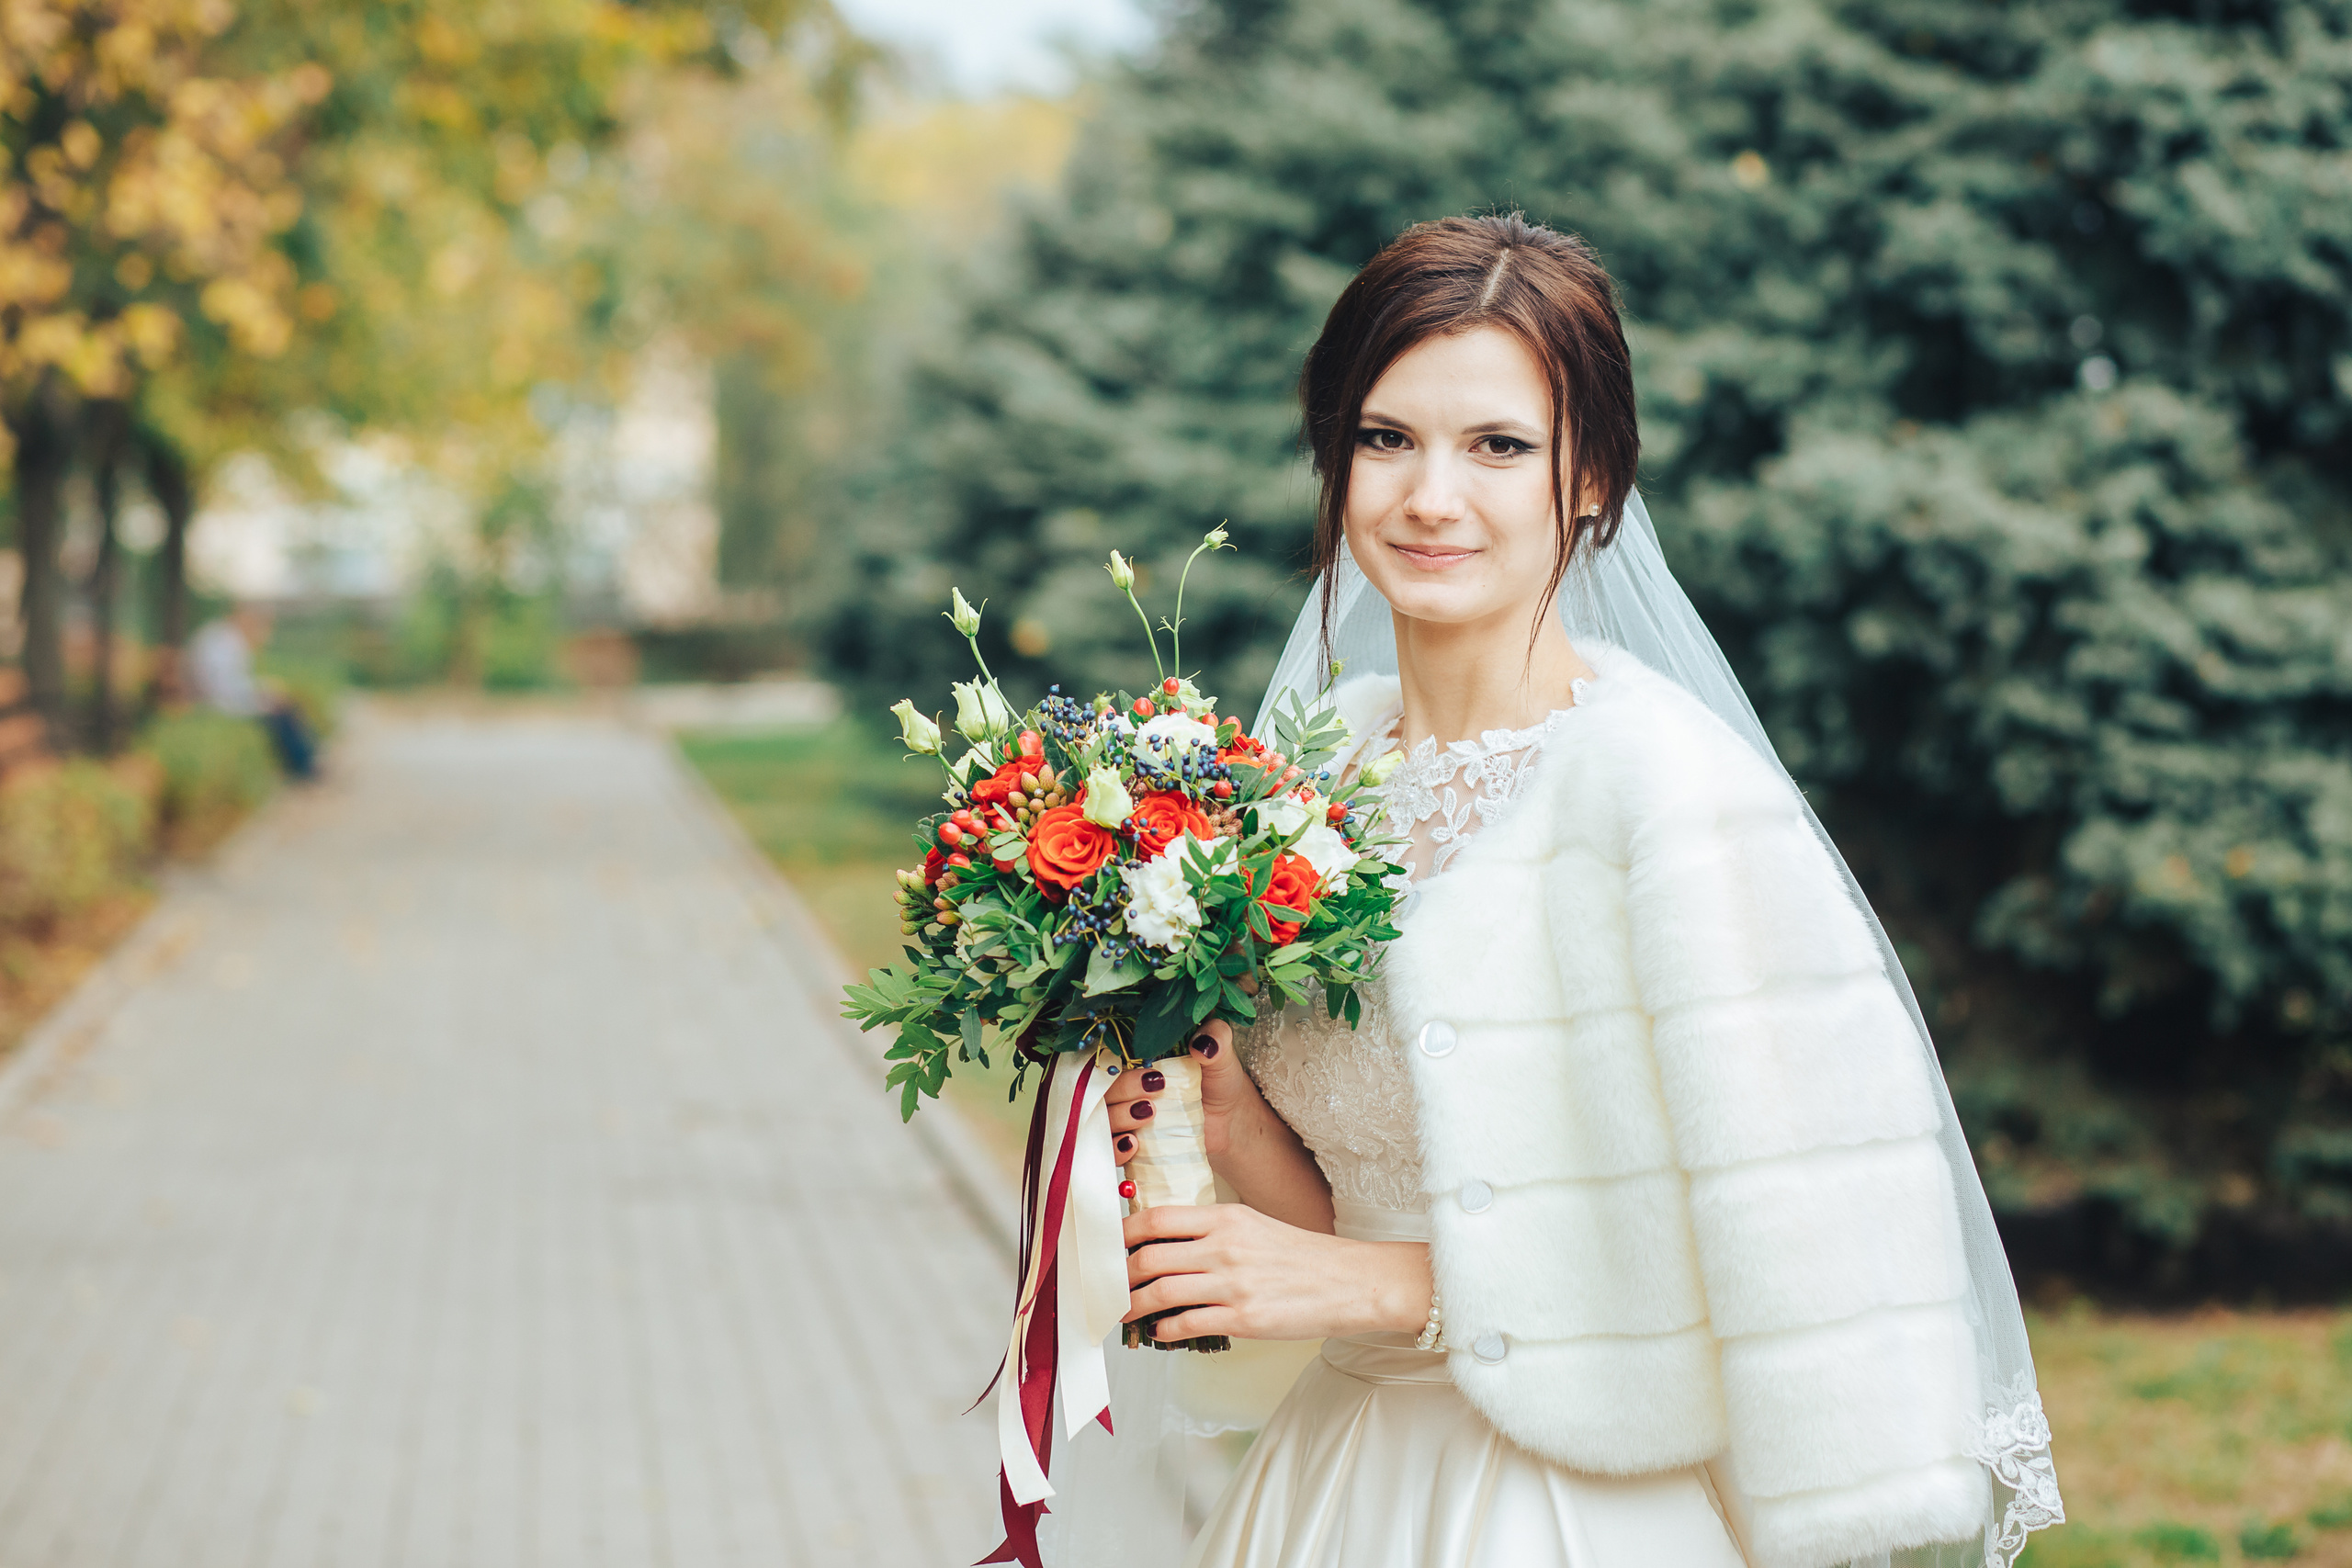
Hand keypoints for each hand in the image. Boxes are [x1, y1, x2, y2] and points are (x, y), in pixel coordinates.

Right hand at [1106, 1019, 1258, 1166]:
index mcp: (1135, 1056)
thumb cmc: (1219, 1079)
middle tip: (1155, 1090)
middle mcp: (1122, 1085)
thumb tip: (1203, 1044)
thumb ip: (1216, 1037)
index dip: (1119, 1059)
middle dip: (1123, 1089)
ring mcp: (1122, 1115)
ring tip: (1150, 1113)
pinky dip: (1115, 1148)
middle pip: (1100, 1086)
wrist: (1230, 1120)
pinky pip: (1108, 1148)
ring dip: (1118, 1117)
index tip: (1146, 1068)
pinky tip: (1133, 1144)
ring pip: (1099, 1117)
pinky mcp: (1128, 1141)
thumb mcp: (1221, 1054)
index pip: (1109, 1054)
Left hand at [1122, 1201, 1430, 1342]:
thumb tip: (1165, 1245)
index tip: (1106, 1248)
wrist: (1350, 1281)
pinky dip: (1165, 1330)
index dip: (1122, 1234)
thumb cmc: (1300, 1255)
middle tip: (1106, 1288)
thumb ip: (1211, 1232)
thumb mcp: (1253, 1226)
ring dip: (1133, 1307)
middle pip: (1148, 1257)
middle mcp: (1224, 1247)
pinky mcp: (1244, 1319)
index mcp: (1225, 1218)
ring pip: (1160, 1293)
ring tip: (1123, 1314)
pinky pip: (1187, 1325)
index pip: (1156, 1219)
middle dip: (1118, 1276)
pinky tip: (1160, 1333)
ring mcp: (1232, 1284)